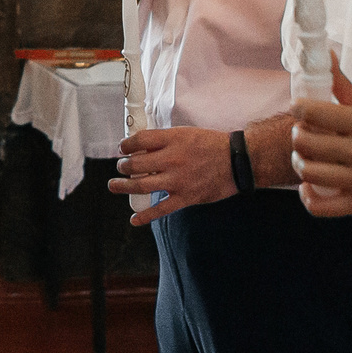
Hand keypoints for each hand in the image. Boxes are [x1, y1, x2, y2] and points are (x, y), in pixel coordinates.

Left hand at [112, 126, 236, 224]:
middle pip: (136, 164)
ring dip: (124, 186)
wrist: (237, 162)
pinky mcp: (185, 197)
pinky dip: (145, 216)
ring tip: (114, 185)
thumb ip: (165, 140)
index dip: (126, 145)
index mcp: (173, 139)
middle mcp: (173, 159)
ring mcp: (178, 180)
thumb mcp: (186, 133)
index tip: (123, 148)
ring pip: (142, 185)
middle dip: (123, 166)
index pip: (140, 140)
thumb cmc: (213, 145)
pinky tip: (134, 219)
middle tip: (121, 167)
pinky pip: (161, 209)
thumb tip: (143, 148)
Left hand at [289, 60, 351, 217]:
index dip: (299, 108)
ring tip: (306, 156)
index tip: (300, 108)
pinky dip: (308, 196)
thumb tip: (325, 54)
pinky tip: (311, 185)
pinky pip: (320, 206)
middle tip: (304, 132)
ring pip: (308, 172)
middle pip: (306, 142)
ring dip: (300, 162)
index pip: (314, 112)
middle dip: (298, 135)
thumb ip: (343, 85)